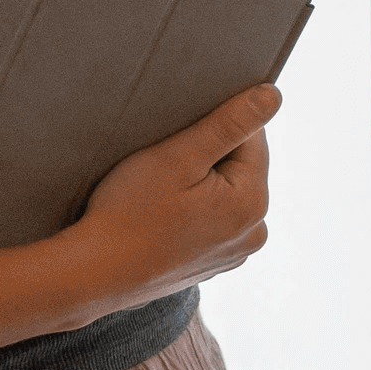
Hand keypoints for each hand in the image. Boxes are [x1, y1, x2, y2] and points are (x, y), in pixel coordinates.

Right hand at [78, 82, 277, 306]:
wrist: (97, 273)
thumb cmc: (131, 211)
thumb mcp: (178, 157)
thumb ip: (229, 123)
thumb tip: (273, 96)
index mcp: (252, 201)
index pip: (252, 137)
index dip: (214, 125)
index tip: (177, 136)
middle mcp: (255, 231)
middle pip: (241, 167)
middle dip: (209, 156)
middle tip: (163, 164)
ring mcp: (236, 253)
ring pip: (226, 193)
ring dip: (202, 183)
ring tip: (160, 191)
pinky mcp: (215, 264)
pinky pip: (214, 221)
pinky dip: (194, 210)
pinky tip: (162, 215)